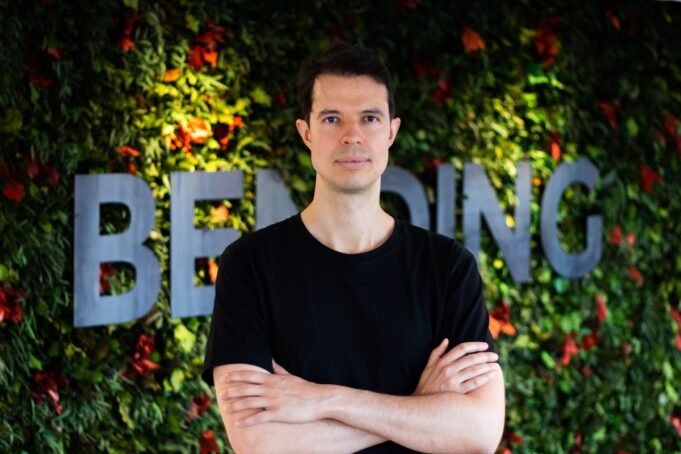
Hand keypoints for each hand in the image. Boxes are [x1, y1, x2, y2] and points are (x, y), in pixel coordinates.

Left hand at [218, 361, 332, 425]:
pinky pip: (259, 418)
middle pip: (246, 389)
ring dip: (236, 406)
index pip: (250, 375)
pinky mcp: (279, 413)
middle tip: (220, 394)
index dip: (235, 376)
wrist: (320, 399)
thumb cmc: (305, 388)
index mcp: (272, 379)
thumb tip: (270, 360)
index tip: (224, 378)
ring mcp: (274, 401)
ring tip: (225, 409)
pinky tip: (237, 424)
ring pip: (250, 403)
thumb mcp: (290, 376)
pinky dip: (247, 421)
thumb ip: (277, 369)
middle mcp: (271, 389)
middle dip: (232, 391)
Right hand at [414, 339, 499, 394]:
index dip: (475, 345)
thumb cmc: (426, 384)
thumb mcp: (428, 366)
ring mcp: (453, 380)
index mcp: (442, 361)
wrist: (422, 403)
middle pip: (471, 358)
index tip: (485, 346)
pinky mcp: (456, 391)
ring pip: (474, 370)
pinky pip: (473, 383)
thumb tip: (446, 340)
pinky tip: (490, 376)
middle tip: (495, 356)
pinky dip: (483, 379)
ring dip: (487, 366)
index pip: (461, 348)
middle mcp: (448, 369)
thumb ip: (436, 352)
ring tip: (496, 366)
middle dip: (485, 356)